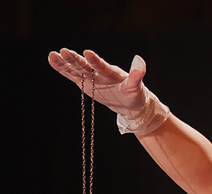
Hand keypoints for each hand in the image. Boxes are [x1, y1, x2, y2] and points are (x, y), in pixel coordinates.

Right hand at [48, 49, 169, 134]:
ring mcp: (90, 77)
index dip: (95, 60)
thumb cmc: (135, 94)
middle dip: (75, 59)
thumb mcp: (137, 87)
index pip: (101, 66)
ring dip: (65, 62)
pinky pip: (71, 75)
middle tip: (64, 51)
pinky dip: (62, 69)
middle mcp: (98, 72)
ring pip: (76, 69)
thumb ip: (137, 75)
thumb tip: (140, 59)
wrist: (129, 103)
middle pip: (85, 65)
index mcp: (111, 73)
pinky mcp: (84, 83)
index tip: (87, 53)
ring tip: (53, 54)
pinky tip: (52, 59)